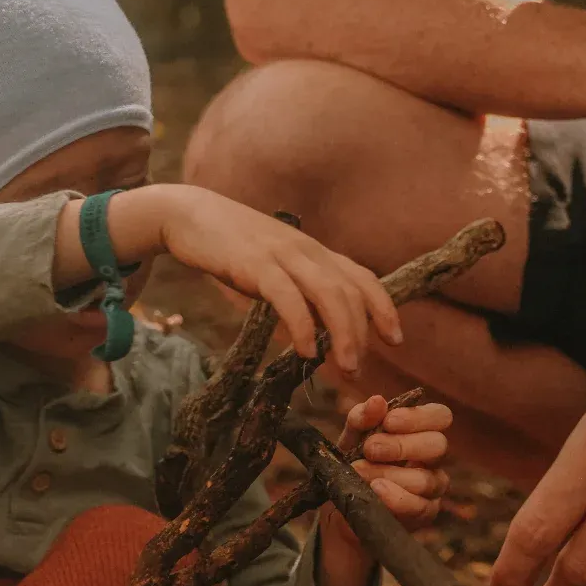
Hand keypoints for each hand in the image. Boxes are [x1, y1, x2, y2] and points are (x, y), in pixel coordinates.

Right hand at [134, 185, 400, 375]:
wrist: (190, 215)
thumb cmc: (232, 246)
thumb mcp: (274, 265)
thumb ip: (298, 288)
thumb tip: (317, 325)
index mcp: (314, 252)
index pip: (363, 278)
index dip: (383, 308)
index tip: (395, 339)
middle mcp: (307, 251)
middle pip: (350, 292)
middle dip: (362, 333)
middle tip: (358, 370)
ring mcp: (282, 256)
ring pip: (329, 294)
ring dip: (343, 334)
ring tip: (345, 368)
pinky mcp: (255, 264)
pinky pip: (288, 297)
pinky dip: (303, 325)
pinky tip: (306, 352)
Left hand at [342, 393, 452, 530]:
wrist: (343, 503)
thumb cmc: (354, 462)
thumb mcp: (351, 438)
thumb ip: (361, 419)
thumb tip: (377, 402)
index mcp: (421, 432)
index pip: (440, 416)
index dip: (419, 417)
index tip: (389, 421)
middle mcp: (432, 458)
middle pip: (438, 446)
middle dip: (402, 446)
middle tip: (370, 448)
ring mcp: (432, 487)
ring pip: (426, 479)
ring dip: (389, 474)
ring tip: (359, 472)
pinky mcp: (424, 513)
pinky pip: (419, 506)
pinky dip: (395, 498)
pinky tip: (376, 491)